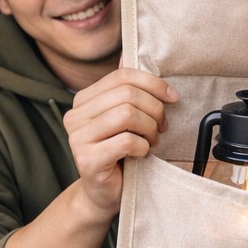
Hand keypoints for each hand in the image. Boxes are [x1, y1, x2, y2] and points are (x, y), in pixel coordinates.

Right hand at [64, 68, 178, 220]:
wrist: (103, 194)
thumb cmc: (118, 154)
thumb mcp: (123, 119)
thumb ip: (125, 90)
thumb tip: (131, 54)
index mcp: (83, 100)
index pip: (121, 76)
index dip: (153, 83)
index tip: (172, 98)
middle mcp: (74, 116)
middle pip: (127, 95)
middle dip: (154, 109)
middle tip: (161, 127)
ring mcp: (77, 138)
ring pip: (127, 115)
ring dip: (150, 129)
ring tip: (151, 140)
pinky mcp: (87, 160)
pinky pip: (126, 141)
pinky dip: (143, 147)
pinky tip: (140, 154)